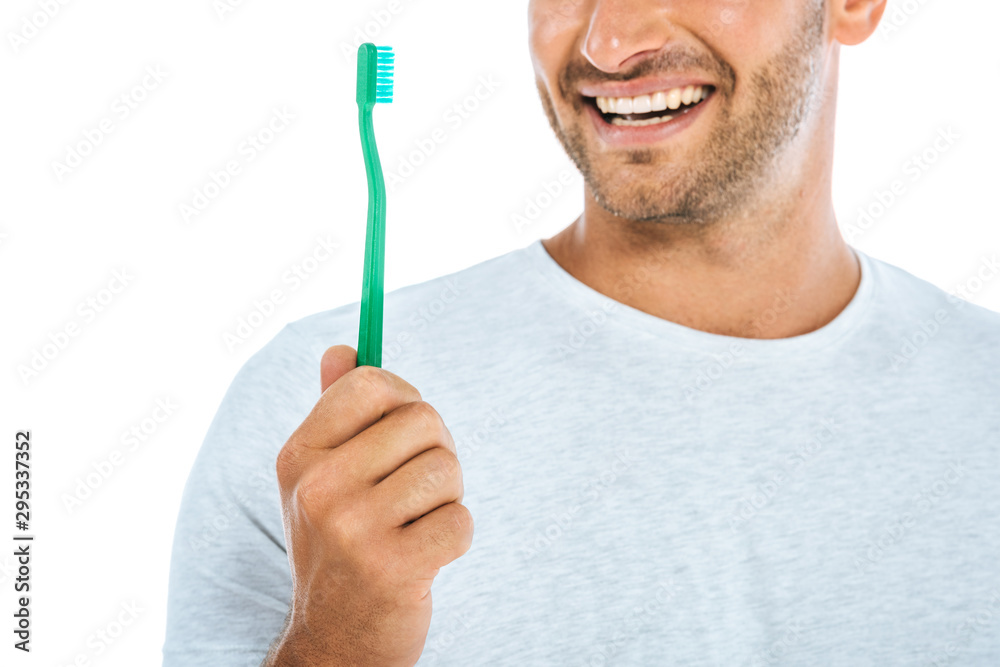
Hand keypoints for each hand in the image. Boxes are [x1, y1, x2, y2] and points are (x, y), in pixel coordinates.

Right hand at [265, 345, 472, 665]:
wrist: (335, 639)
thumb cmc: (339, 543)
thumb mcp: (320, 478)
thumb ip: (333, 412)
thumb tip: (342, 349)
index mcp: (301, 455)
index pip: (371, 383)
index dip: (404, 400)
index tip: (403, 431)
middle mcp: (319, 488)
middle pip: (423, 419)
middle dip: (436, 451)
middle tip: (415, 489)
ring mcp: (353, 530)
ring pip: (447, 469)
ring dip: (447, 497)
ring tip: (416, 524)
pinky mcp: (394, 568)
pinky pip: (461, 521)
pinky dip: (455, 538)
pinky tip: (425, 556)